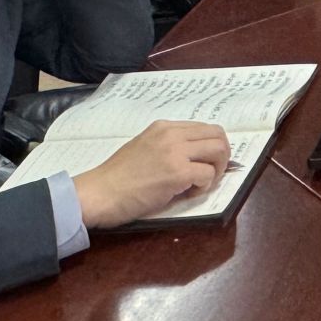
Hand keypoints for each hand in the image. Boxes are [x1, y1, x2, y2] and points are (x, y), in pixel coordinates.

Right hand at [73, 120, 231, 229]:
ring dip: (217, 169)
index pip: (204, 127)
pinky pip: (208, 174)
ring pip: (219, 150)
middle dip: (222, 155)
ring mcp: (176, 152)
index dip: (212, 146)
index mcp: (164, 127)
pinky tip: (188, 193)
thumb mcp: (144, 148)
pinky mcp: (177, 172)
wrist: (98, 193)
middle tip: (211, 174)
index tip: (207, 162)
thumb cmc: (117, 178)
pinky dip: (205, 186)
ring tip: (201, 183)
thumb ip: (169, 147)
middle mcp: (172, 134)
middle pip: (218, 135)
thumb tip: (195, 158)